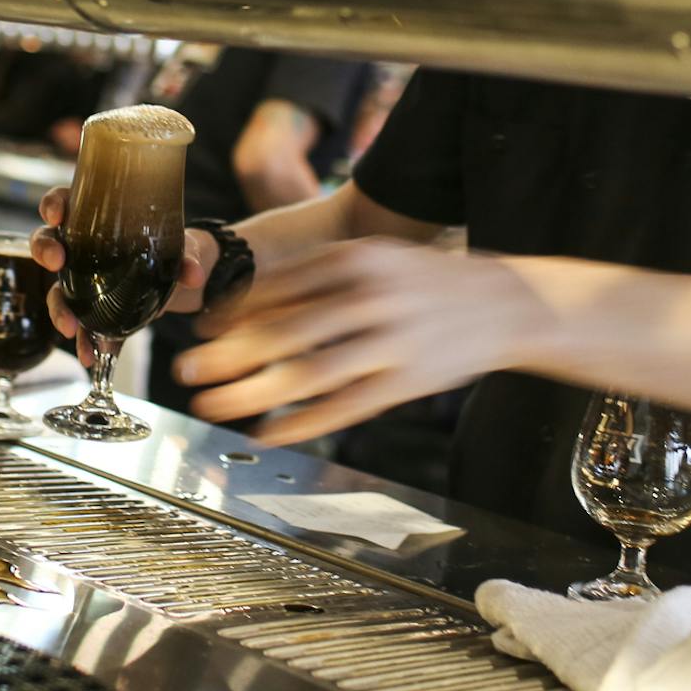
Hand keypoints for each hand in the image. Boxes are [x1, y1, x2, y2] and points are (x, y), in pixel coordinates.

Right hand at [31, 185, 213, 365]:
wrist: (186, 283)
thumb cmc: (178, 249)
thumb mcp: (187, 247)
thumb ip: (189, 257)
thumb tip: (192, 274)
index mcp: (99, 219)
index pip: (66, 202)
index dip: (54, 204)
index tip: (57, 215)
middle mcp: (84, 249)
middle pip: (49, 242)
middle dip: (45, 250)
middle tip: (56, 262)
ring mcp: (86, 282)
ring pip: (57, 289)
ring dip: (58, 307)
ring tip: (68, 326)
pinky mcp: (97, 311)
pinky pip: (83, 326)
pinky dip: (85, 342)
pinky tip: (91, 355)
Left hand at [172, 239, 545, 445]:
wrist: (504, 302)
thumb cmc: (424, 281)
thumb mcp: (375, 259)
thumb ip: (319, 278)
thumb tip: (248, 304)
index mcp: (359, 258)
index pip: (281, 286)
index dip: (233, 311)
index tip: (199, 329)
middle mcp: (373, 297)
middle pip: (285, 331)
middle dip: (228, 354)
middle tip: (185, 369)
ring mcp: (392, 343)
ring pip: (309, 375)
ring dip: (252, 393)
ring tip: (212, 405)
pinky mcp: (407, 382)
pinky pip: (345, 408)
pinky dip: (302, 423)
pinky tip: (267, 432)